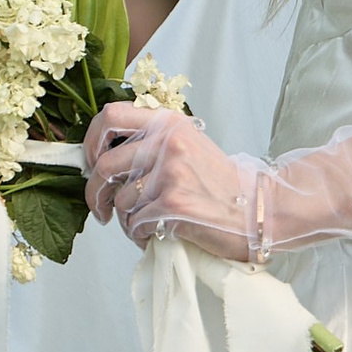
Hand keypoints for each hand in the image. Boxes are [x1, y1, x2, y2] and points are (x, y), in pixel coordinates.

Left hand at [85, 101, 258, 257]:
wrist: (260, 210)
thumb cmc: (223, 185)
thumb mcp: (189, 146)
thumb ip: (153, 143)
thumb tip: (106, 158)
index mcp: (168, 123)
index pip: (110, 116)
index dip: (90, 141)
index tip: (91, 162)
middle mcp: (167, 143)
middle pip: (105, 166)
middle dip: (95, 194)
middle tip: (101, 209)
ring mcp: (169, 174)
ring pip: (121, 202)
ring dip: (128, 220)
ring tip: (149, 225)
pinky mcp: (172, 205)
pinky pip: (137, 224)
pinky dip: (143, 235)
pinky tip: (161, 235)